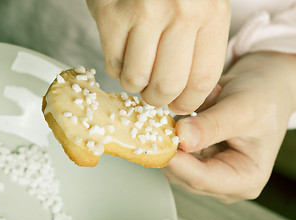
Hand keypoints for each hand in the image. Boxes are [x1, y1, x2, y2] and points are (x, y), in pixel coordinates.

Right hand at [86, 0, 229, 112]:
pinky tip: (124, 53)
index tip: (178, 106)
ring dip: (134, 84)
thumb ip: (200, 49)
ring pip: (136, 79)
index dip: (188, 102)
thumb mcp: (201, 9)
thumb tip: (189, 98)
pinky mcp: (111, 14)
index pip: (202, 80)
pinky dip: (117, 68)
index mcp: (211, 14)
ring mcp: (144, 13)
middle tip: (153, 95)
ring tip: (138, 71)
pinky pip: (113, 64)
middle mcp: (181, 12)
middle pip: (167, 85)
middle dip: (157, 100)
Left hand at [162, 52, 295, 202]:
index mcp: (244, 179)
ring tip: (185, 112)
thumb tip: (182, 138)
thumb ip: (212, 126)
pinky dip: (171, 131)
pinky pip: (172, 148)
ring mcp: (207, 169)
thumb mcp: (242, 110)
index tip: (160, 144)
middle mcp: (224, 180)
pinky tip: (185, 115)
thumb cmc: (262, 100)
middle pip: (182, 174)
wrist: (260, 88)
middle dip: (169, 149)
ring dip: (169, 137)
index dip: (177, 163)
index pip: (202, 179)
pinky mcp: (194, 157)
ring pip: (173, 162)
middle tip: (159, 122)